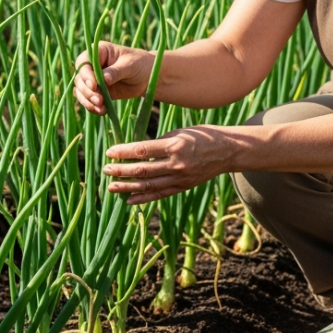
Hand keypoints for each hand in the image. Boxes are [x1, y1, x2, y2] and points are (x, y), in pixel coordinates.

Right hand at [73, 42, 157, 114]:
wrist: (147, 76)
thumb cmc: (139, 63)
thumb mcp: (130, 65)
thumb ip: (116, 71)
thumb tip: (104, 80)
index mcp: (98, 52)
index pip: (84, 63)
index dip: (86, 75)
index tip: (94, 86)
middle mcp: (92, 66)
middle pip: (80, 79)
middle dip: (87, 91)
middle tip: (99, 100)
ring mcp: (93, 80)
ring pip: (81, 91)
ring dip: (88, 101)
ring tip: (101, 108)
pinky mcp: (97, 92)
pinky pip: (89, 101)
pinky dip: (92, 107)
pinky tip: (102, 111)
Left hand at [103, 125, 233, 204]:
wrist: (227, 151)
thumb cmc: (202, 136)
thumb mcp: (181, 132)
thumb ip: (159, 142)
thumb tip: (136, 151)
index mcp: (175, 145)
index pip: (143, 150)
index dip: (124, 152)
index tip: (109, 153)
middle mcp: (177, 164)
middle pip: (143, 169)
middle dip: (122, 170)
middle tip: (106, 170)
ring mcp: (180, 178)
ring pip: (149, 185)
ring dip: (128, 187)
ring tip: (112, 187)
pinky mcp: (182, 187)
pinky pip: (160, 194)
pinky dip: (143, 198)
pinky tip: (129, 200)